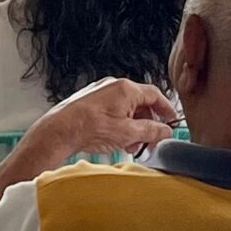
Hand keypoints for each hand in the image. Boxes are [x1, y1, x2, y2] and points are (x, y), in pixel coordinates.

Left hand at [29, 78, 178, 164]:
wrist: (59, 131)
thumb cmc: (90, 128)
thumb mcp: (128, 133)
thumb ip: (151, 131)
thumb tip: (164, 131)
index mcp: (126, 88)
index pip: (155, 95)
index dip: (166, 109)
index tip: (171, 121)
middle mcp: (113, 86)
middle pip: (140, 102)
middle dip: (147, 122)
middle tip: (151, 139)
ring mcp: (100, 92)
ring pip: (125, 108)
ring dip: (132, 126)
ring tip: (131, 144)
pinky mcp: (89, 101)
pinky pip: (111, 110)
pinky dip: (119, 124)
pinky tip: (116, 140)